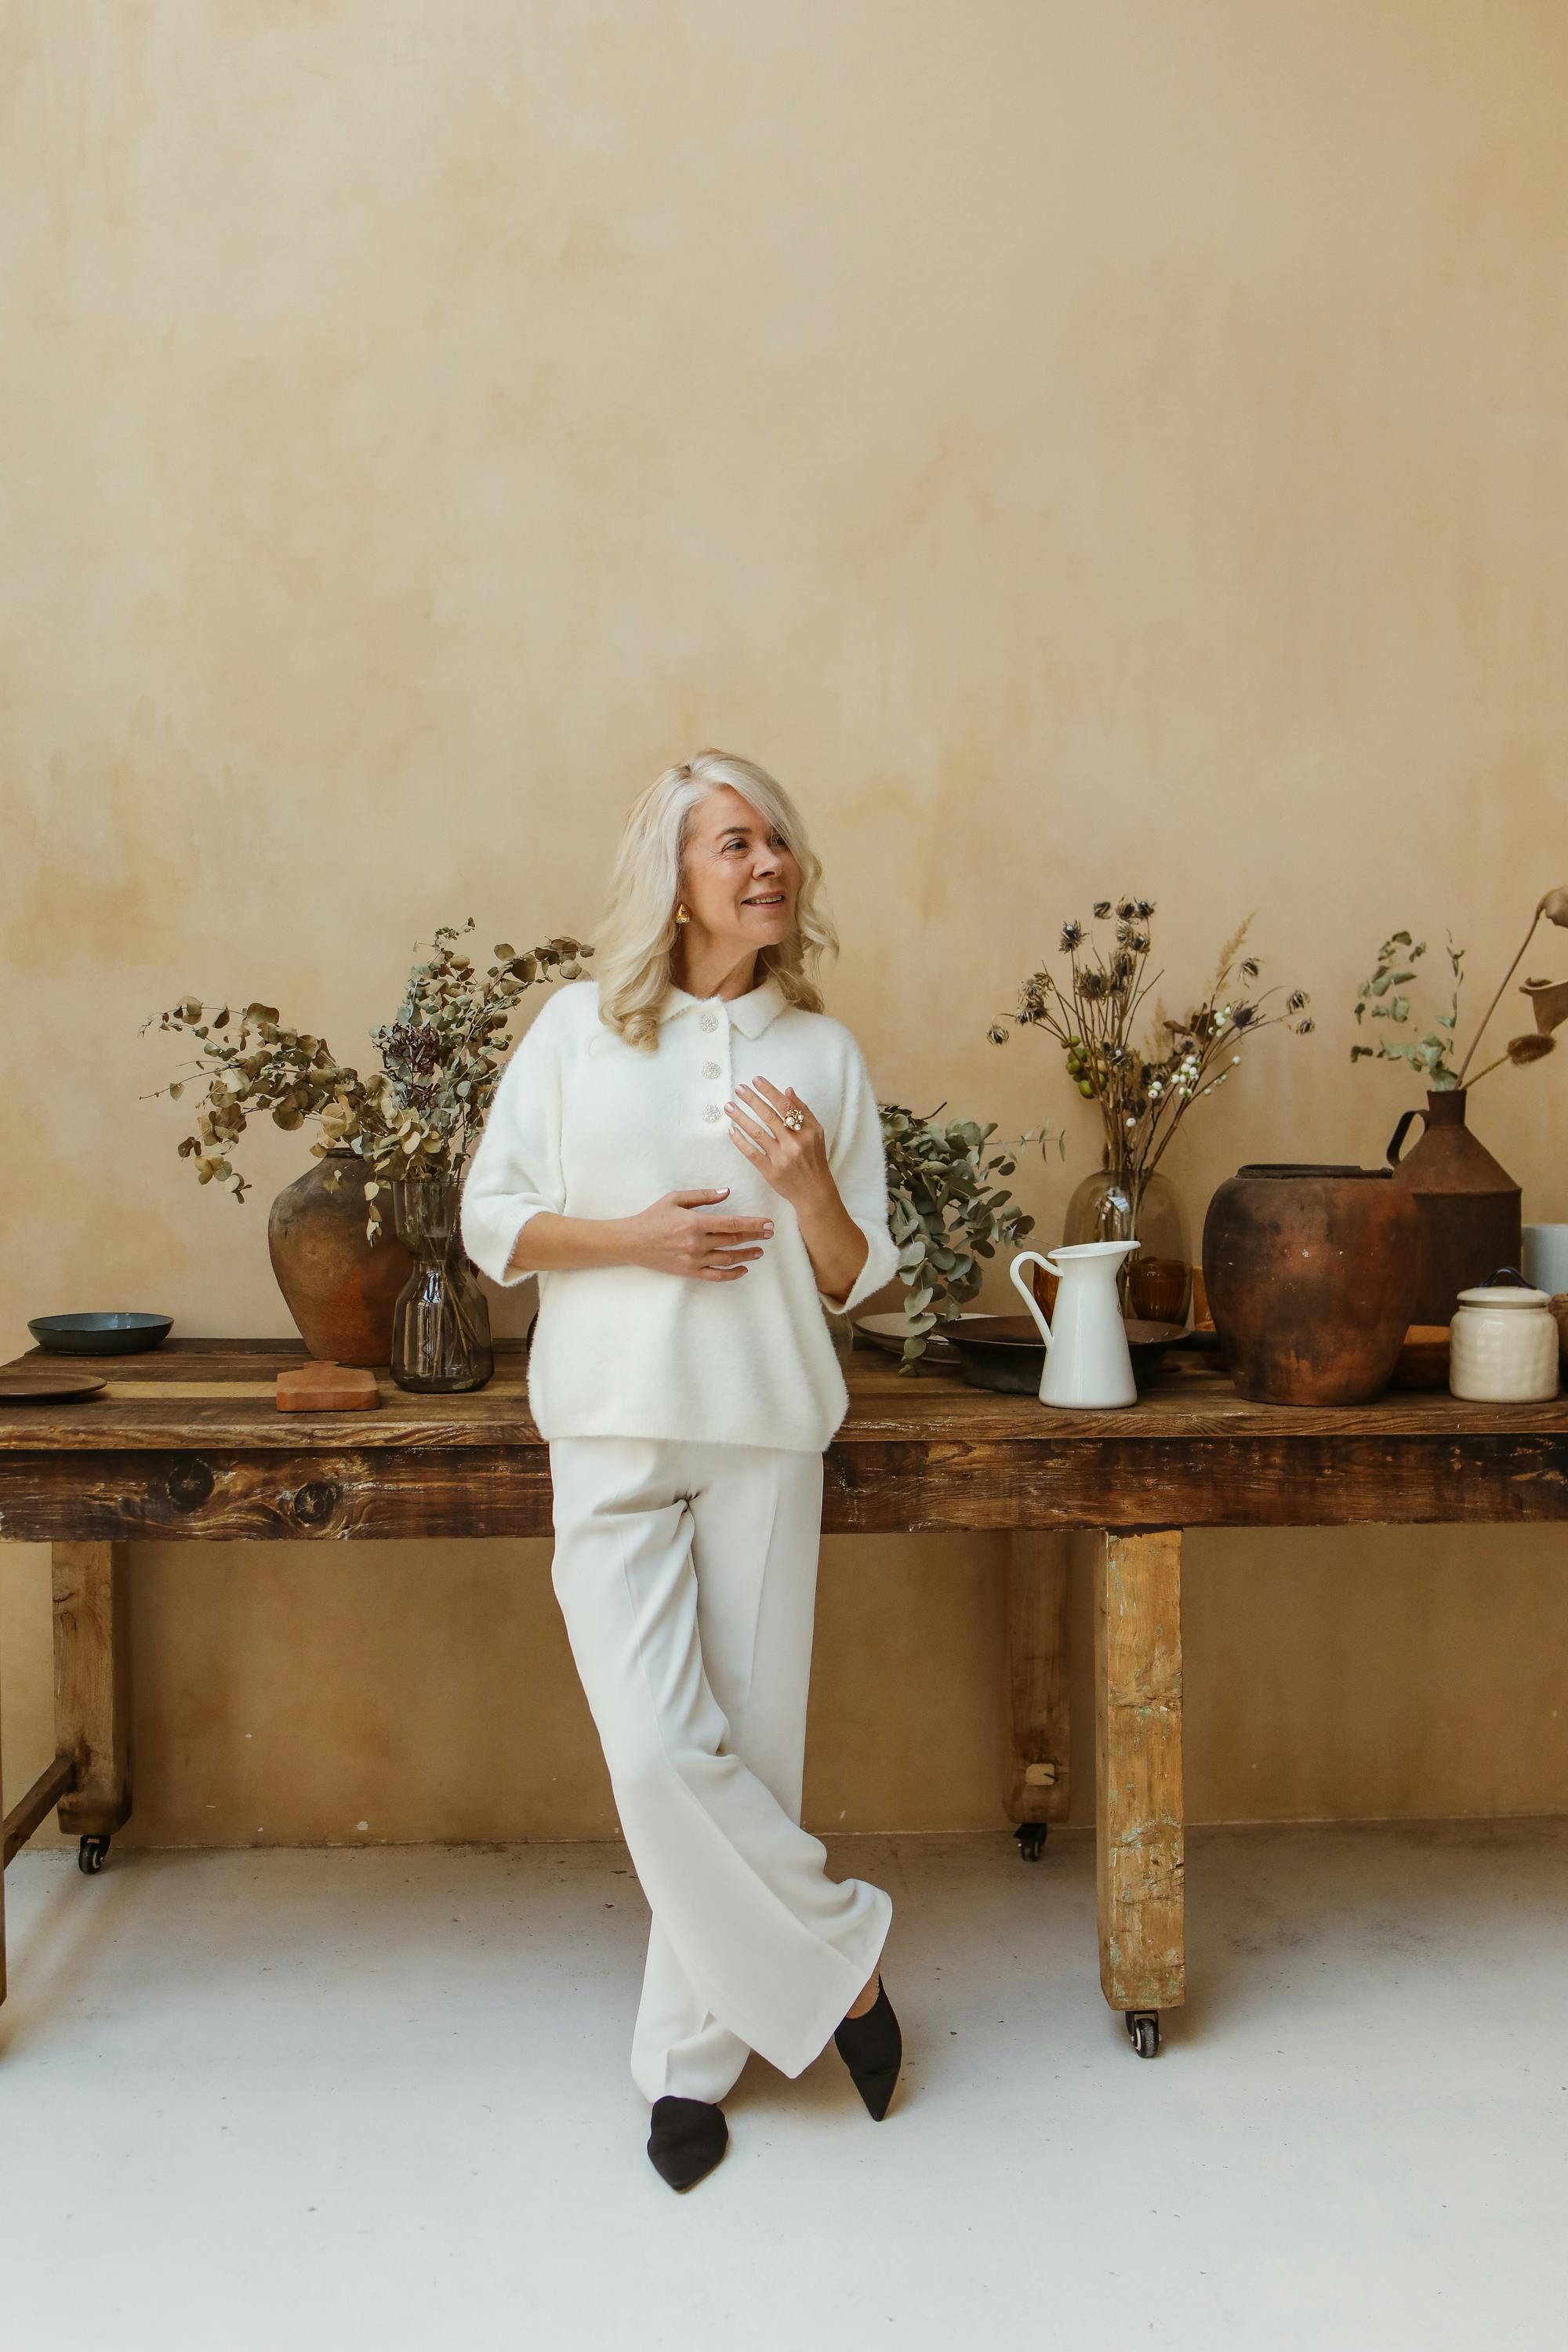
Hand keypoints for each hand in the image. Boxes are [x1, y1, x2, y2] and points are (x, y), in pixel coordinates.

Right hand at [622, 1187, 773, 1281]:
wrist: (632, 1242)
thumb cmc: (653, 1217)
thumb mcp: (675, 1199)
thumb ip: (703, 1195)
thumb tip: (727, 1192)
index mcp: (695, 1222)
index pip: (732, 1224)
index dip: (753, 1224)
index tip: (768, 1224)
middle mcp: (697, 1243)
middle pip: (734, 1241)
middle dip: (755, 1237)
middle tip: (769, 1234)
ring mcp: (694, 1260)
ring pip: (728, 1259)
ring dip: (747, 1255)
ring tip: (760, 1251)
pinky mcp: (689, 1272)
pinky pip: (716, 1276)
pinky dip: (732, 1274)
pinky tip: (743, 1269)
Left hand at [725, 1077, 830, 1209]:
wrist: (814, 1192)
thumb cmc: (815, 1159)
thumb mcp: (817, 1133)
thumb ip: (804, 1111)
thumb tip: (788, 1090)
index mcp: (807, 1132)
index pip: (785, 1106)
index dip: (769, 1091)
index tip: (756, 1080)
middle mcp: (794, 1143)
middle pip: (769, 1116)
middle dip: (752, 1100)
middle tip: (739, 1088)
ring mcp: (781, 1158)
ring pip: (757, 1133)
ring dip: (741, 1117)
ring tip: (729, 1106)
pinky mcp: (770, 1171)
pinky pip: (751, 1153)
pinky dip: (740, 1141)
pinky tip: (731, 1130)